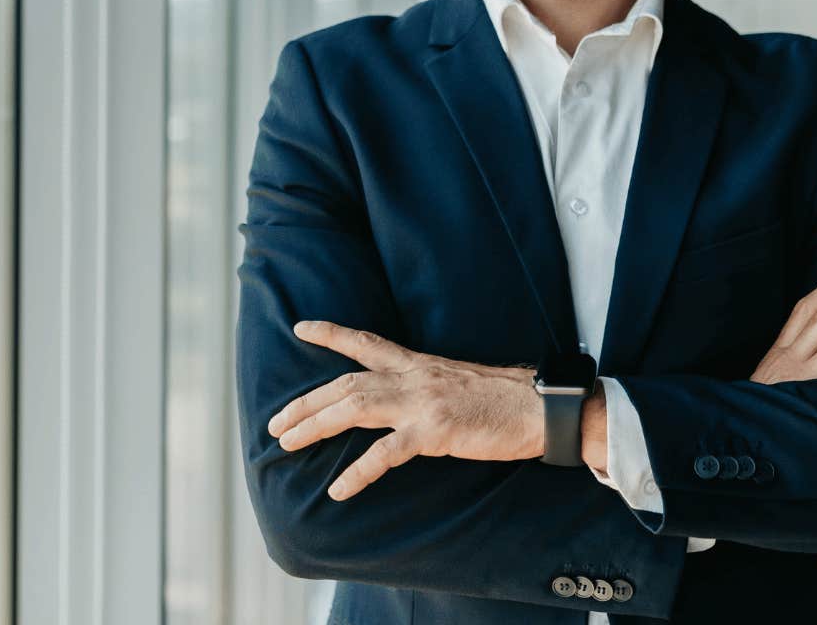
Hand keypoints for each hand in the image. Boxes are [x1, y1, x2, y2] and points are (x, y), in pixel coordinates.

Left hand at [269, 320, 543, 499]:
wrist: (541, 406)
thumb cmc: (505, 400)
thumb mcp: (458, 383)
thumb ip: (427, 389)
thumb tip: (406, 404)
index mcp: (419, 364)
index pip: (366, 342)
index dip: (331, 334)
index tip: (301, 327)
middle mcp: (414, 376)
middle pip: (346, 383)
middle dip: (306, 401)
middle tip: (275, 421)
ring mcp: (423, 401)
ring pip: (354, 407)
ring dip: (316, 425)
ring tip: (287, 443)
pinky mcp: (435, 430)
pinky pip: (387, 452)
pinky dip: (359, 471)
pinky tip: (339, 489)